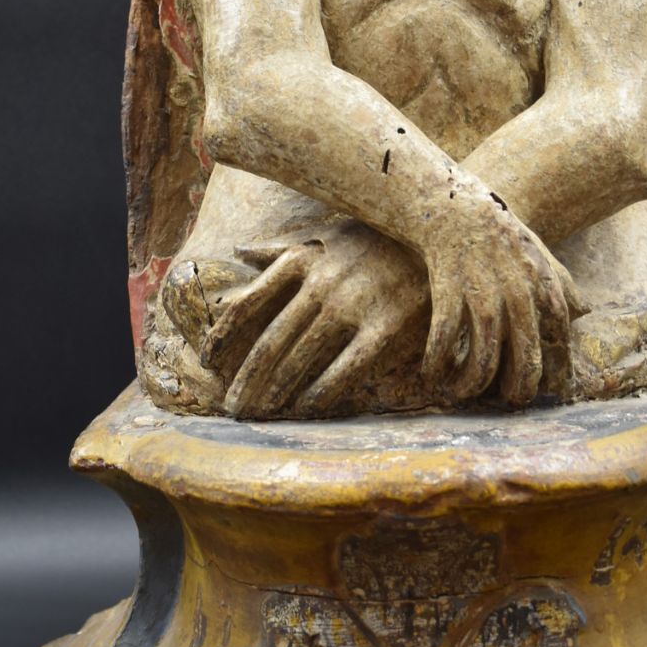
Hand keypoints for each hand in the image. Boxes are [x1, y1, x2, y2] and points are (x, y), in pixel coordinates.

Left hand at [199, 222, 429, 418]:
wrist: (438, 235)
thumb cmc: (374, 238)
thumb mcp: (323, 234)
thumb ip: (280, 248)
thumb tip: (237, 252)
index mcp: (299, 259)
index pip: (248, 304)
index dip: (223, 337)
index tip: (208, 362)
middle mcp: (319, 283)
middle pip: (270, 341)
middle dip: (247, 379)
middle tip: (232, 406)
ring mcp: (353, 305)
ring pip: (302, 357)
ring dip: (277, 390)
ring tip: (262, 412)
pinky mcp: (386, 326)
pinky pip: (346, 367)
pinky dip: (323, 390)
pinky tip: (306, 407)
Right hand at [420, 179, 584, 405]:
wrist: (454, 207)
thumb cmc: (498, 232)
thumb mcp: (538, 252)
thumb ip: (563, 282)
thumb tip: (586, 310)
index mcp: (541, 285)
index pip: (559, 336)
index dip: (558, 366)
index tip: (553, 388)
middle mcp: (516, 293)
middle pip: (525, 357)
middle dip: (519, 388)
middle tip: (510, 403)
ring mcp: (482, 293)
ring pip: (483, 358)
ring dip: (471, 384)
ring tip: (459, 393)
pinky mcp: (449, 291)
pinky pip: (444, 339)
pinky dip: (436, 362)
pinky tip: (430, 372)